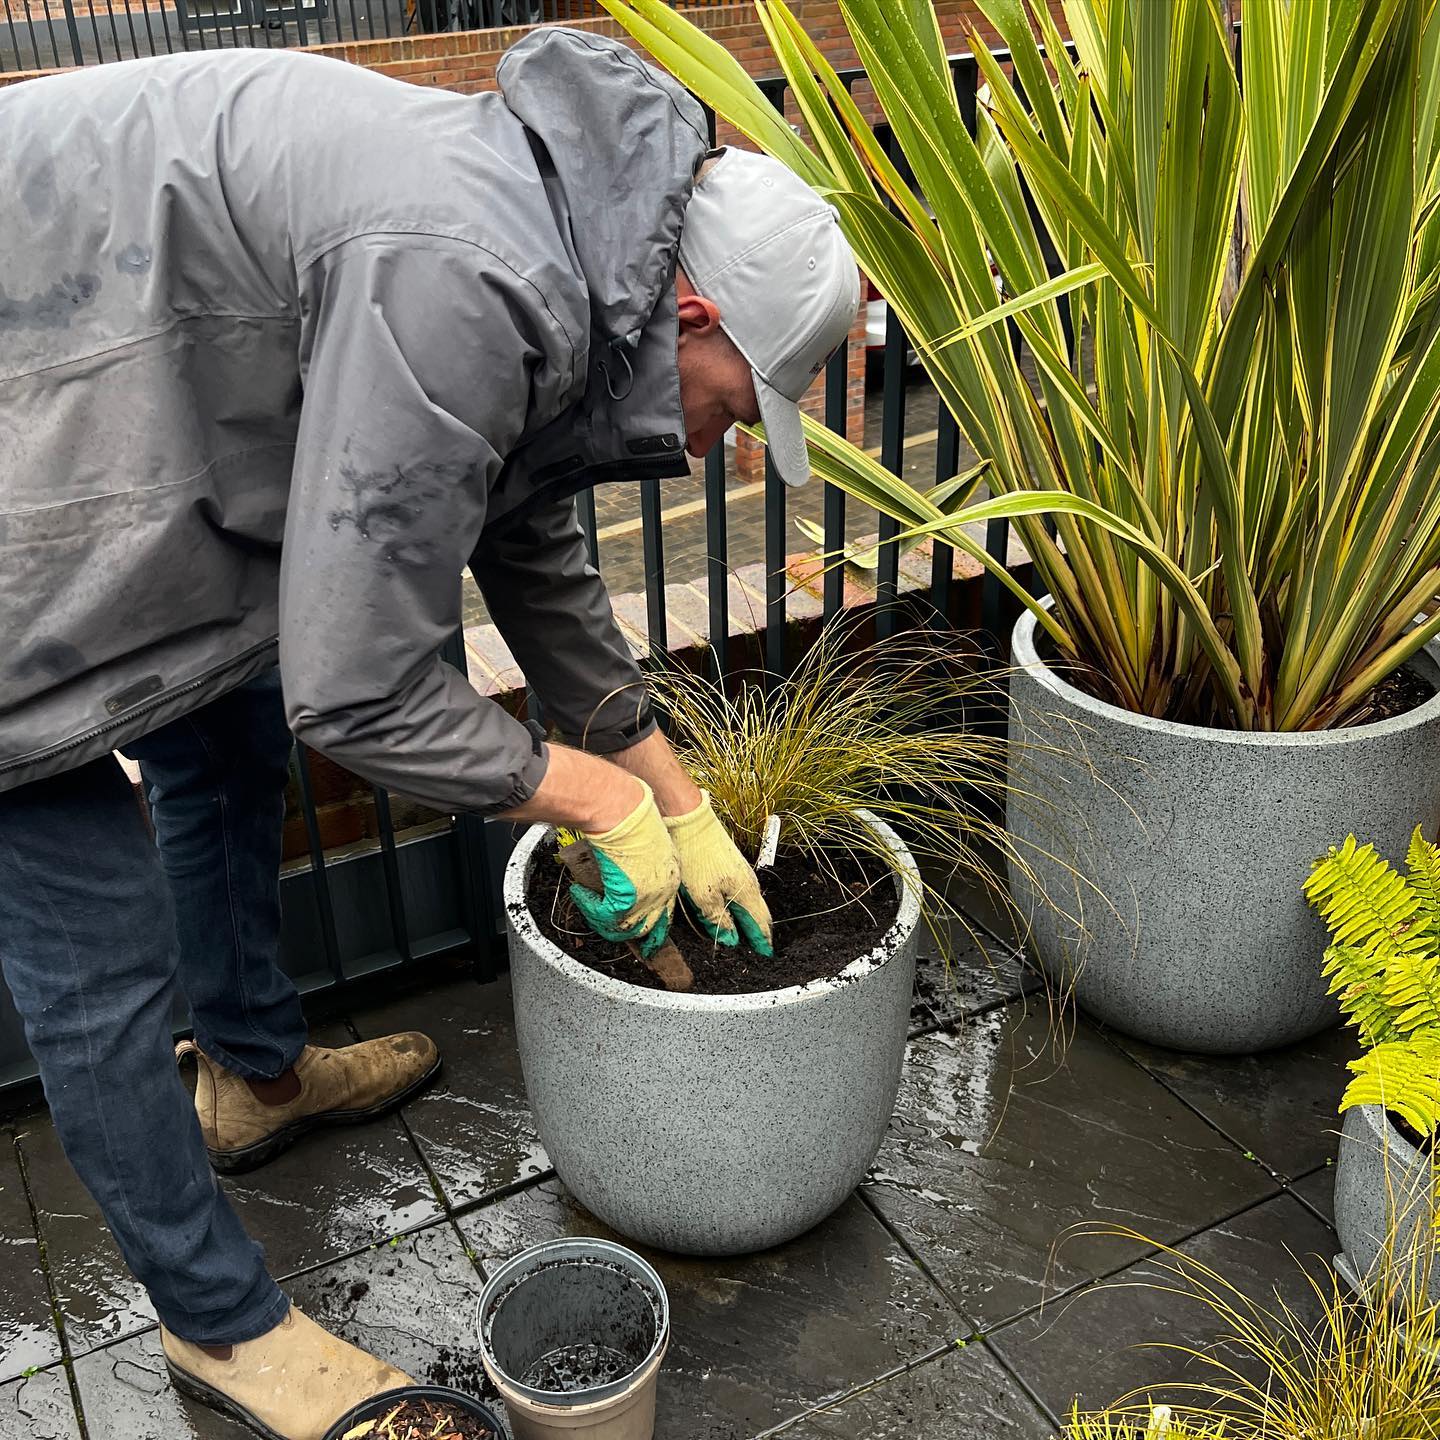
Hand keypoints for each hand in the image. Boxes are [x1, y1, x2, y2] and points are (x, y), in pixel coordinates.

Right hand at [570, 778, 680, 957]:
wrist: (623, 809)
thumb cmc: (631, 816)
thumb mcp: (647, 842)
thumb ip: (641, 861)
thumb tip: (626, 871)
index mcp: (671, 876)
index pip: (666, 913)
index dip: (652, 926)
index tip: (643, 935)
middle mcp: (664, 890)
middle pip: (649, 928)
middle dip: (630, 936)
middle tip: (610, 933)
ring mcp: (648, 896)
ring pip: (626, 929)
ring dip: (603, 921)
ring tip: (588, 903)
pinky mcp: (628, 897)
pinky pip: (605, 917)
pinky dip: (589, 908)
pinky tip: (580, 893)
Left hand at [665, 792, 773, 955]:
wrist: (691, 823)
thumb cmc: (697, 859)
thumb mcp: (704, 898)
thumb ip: (719, 921)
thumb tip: (732, 939)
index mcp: (747, 893)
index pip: (761, 923)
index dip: (762, 941)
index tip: (766, 954)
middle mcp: (749, 883)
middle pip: (759, 913)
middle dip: (757, 932)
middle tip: (757, 948)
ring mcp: (741, 872)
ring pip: (749, 902)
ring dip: (748, 919)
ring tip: (744, 934)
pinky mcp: (731, 864)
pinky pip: (741, 892)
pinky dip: (740, 905)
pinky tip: (730, 910)